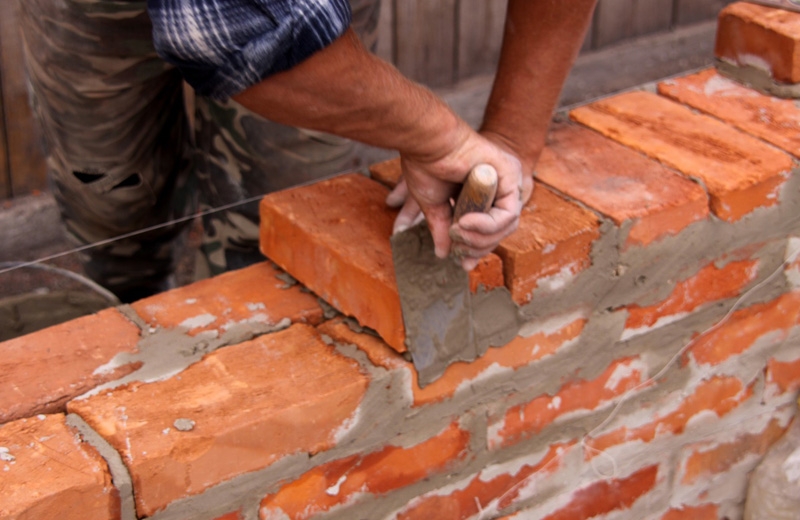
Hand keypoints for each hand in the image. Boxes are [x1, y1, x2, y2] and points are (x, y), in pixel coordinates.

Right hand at [388, 126, 525, 269]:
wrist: (427, 143)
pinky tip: (465, 222)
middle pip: (501, 232)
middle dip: (478, 247)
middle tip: (457, 247)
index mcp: (481, 192)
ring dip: (481, 238)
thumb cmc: (427, 165)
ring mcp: (507, 180)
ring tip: (457, 231)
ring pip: (507, 226)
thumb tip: (444, 254)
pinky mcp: (511, 175)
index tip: (462, 262)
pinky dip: (488, 225)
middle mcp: (498, 187)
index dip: (477, 249)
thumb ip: (443, 229)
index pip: (490, 230)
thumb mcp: (435, 206)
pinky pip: (509, 214)